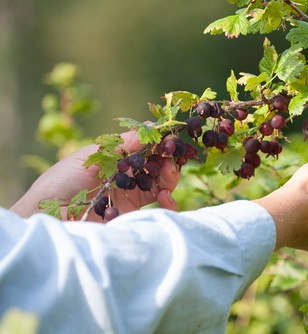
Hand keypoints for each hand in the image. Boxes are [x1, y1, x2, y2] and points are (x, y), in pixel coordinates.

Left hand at [10, 131, 180, 219]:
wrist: (47, 214)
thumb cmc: (61, 180)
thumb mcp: (91, 156)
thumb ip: (121, 144)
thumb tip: (151, 126)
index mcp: (116, 160)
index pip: (145, 150)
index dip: (159, 144)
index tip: (170, 139)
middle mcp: (126, 178)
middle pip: (157, 167)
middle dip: (168, 159)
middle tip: (172, 155)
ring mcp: (130, 197)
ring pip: (162, 185)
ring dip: (171, 177)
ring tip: (169, 172)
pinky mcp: (132, 216)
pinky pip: (158, 209)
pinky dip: (168, 201)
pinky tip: (164, 195)